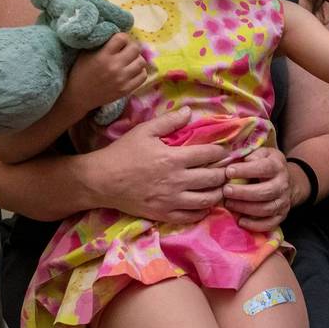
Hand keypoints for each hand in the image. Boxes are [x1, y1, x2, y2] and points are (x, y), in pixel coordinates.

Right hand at [64, 33, 148, 111]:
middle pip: (135, 48)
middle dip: (131, 46)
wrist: (78, 96)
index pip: (122, 38)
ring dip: (136, 58)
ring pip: (142, 61)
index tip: (119, 41)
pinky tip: (132, 70)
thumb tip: (115, 31)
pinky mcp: (126, 89)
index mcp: (103, 56)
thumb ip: (101, 43)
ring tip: (129, 60)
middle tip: (126, 50)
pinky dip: (140, 71)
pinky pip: (143, 76)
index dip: (122, 37)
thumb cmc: (80, 72)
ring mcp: (122, 79)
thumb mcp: (86, 53)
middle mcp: (115, 66)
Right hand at [89, 107, 227, 223]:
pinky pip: (191, 216)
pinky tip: (205, 204)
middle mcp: (177, 180)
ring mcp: (171, 200)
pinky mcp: (164, 214)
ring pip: (207, 200)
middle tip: (227, 170)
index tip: (224, 151)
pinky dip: (203, 211)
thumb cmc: (123, 153)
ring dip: (218, 193)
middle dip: (224, 173)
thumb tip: (189, 111)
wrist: (101, 181)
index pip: (208, 155)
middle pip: (213, 178)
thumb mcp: (144, 131)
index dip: (221, 152)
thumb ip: (169, 121)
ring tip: (220, 187)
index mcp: (174, 158)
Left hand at [221, 147, 291, 231]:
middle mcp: (283, 184)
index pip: (264, 168)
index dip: (246, 170)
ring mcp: (283, 201)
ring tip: (229, 204)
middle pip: (265, 192)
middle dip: (243, 193)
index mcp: (277, 166)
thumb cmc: (266, 165)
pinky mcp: (281, 215)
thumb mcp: (261, 153)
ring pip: (266, 209)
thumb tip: (234, 160)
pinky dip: (255, 225)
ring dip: (245, 208)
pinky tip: (240, 220)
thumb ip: (250, 154)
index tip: (228, 171)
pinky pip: (269, 224)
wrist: (286, 180)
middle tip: (226, 190)